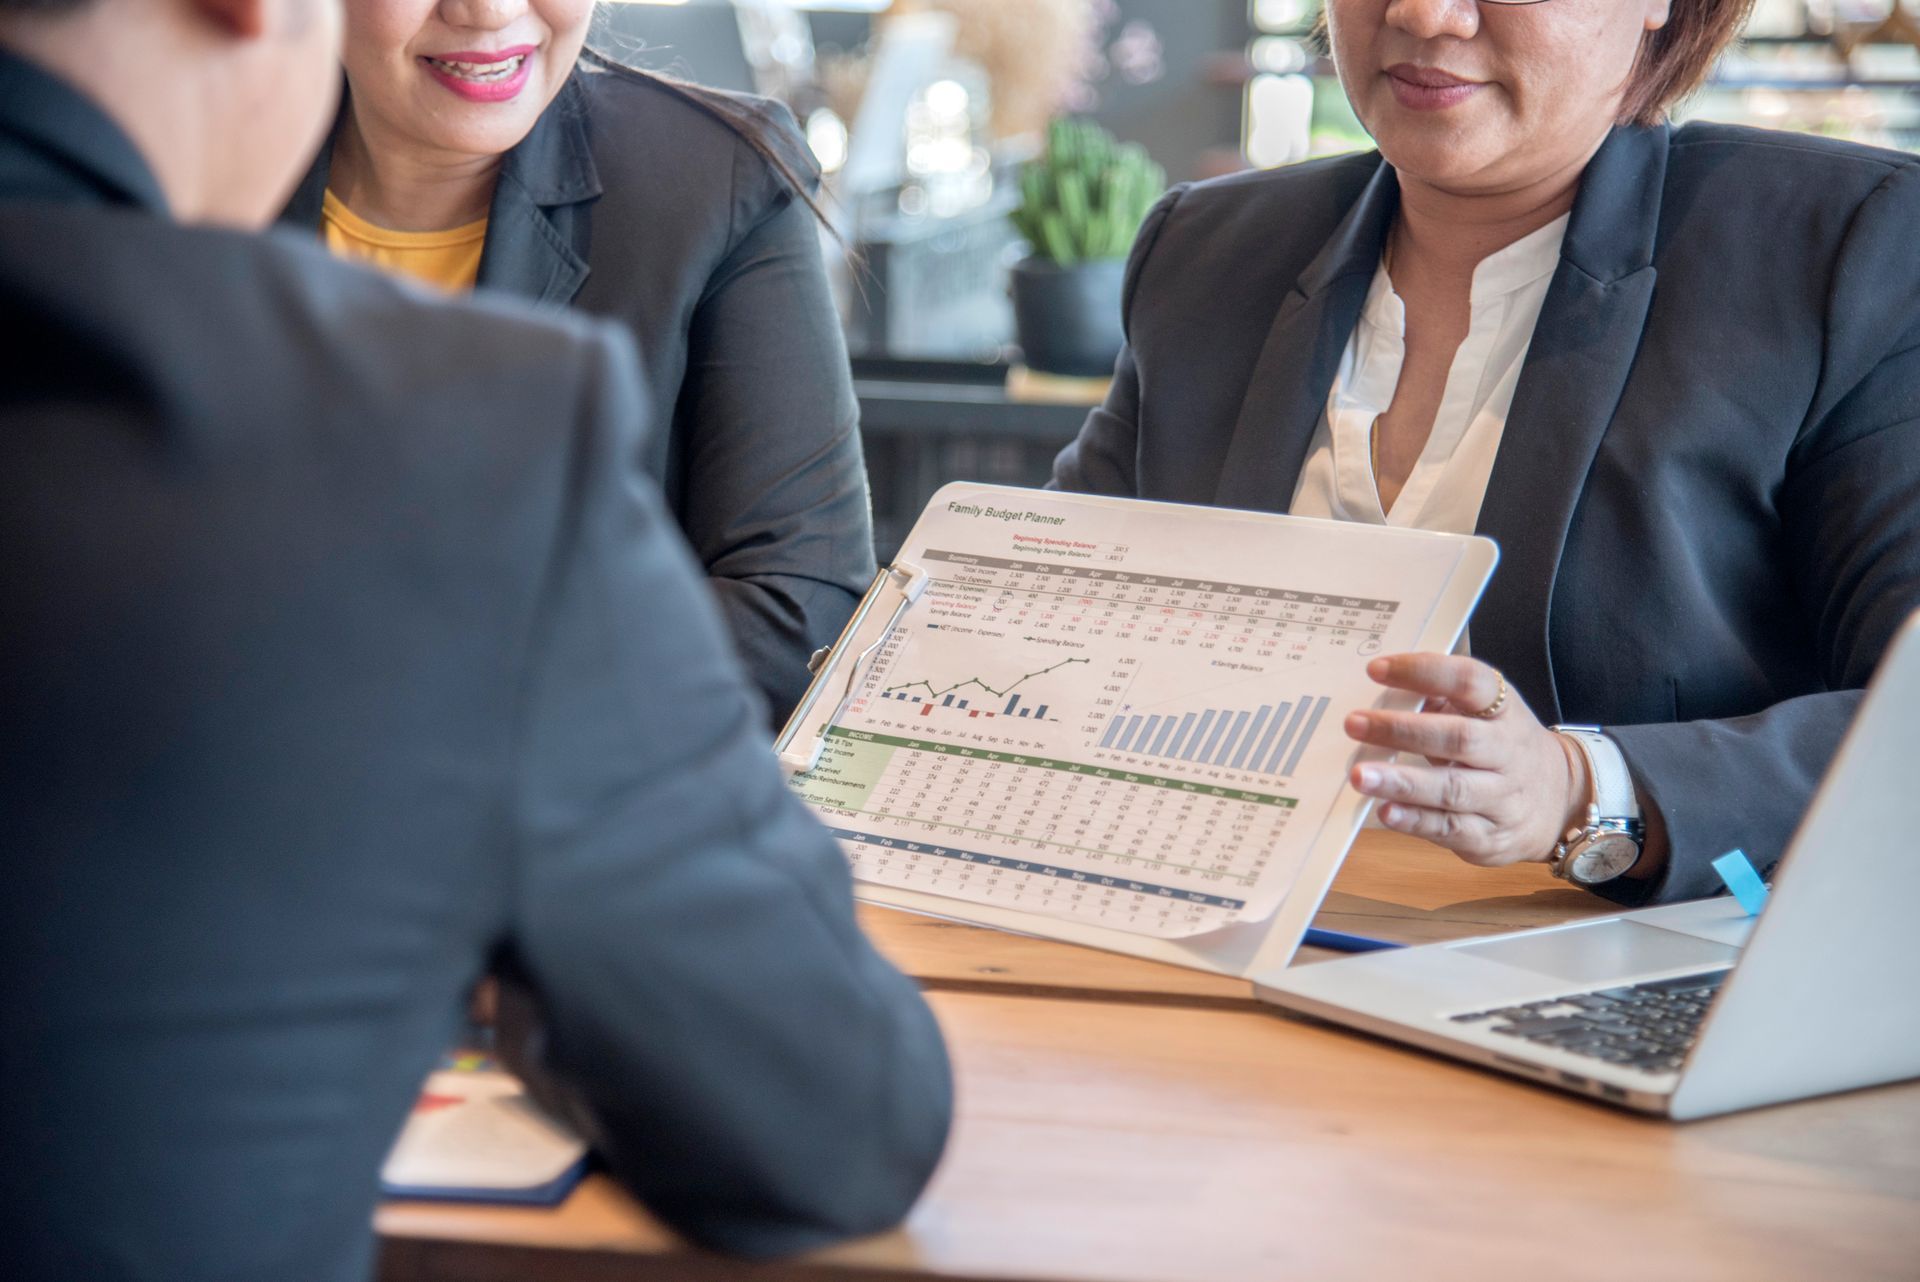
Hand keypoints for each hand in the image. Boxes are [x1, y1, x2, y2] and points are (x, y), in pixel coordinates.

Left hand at [1344, 654, 1588, 867]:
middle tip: (1354, 723)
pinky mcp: (1492, 838)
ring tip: (1361, 775)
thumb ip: (1440, 700)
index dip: (1425, 671)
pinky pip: (1451, 830)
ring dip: (1403, 782)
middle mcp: (1508, 752)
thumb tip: (1377, 691)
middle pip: (1459, 738)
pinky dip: (1416, 821)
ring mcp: (1503, 798)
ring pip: (1453, 789)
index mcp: (1504, 711)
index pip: (1470, 681)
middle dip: (1403, 730)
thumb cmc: (1501, 747)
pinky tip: (1385, 812)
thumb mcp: (1485, 715)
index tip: (1378, 669)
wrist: (1560, 801)